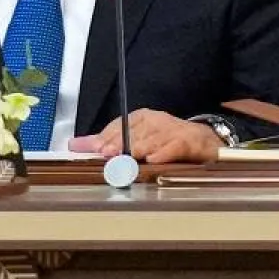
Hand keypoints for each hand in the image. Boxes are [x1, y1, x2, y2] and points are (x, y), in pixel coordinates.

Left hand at [67, 109, 222, 163]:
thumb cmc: (165, 140)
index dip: (108, 136)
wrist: (203, 141)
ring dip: (139, 148)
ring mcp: (173, 131)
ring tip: (127, 158)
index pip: (121, 125)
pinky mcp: (188, 142)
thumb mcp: (135, 138)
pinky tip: (153, 160)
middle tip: (106, 154)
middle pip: (135, 132)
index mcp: (142, 118)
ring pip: (153, 139)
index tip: (97, 148)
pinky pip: (174, 147)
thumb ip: (105, 142)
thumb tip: (74, 144)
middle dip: (120, 143)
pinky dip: (164, 153)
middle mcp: (156, 121)